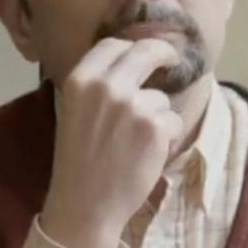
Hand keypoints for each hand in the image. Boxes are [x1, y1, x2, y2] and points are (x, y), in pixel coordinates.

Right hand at [40, 38, 182, 247]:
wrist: (84, 203)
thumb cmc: (77, 160)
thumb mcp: (74, 111)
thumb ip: (97, 85)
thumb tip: (130, 61)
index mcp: (80, 80)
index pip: (113, 44)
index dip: (132, 46)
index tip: (144, 52)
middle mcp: (107, 86)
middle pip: (146, 51)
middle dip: (163, 53)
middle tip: (170, 61)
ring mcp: (133, 105)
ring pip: (161, 97)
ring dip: (158, 115)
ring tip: (136, 142)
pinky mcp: (156, 127)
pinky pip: (173, 120)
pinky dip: (166, 137)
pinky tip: (146, 154)